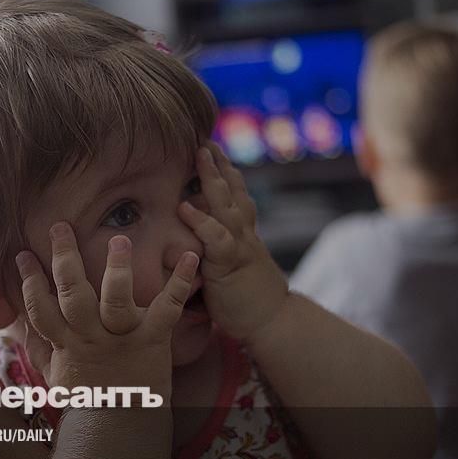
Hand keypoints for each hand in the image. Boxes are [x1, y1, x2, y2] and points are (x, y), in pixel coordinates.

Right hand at [15, 222, 197, 400]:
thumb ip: (39, 347)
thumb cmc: (89, 398)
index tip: (22, 254)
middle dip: (65, 259)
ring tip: (119, 240)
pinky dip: (180, 282)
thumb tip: (16, 325)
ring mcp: (123, 338)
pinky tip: (190, 257)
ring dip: (117, 269)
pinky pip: (167, 308)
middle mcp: (91, 337)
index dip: (29, 282)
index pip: (40, 309)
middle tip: (60, 227)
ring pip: (115, 300)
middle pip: (73, 295)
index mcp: (67, 343)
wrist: (123, 428)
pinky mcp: (153, 340)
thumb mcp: (56, 374)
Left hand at [178, 144, 288, 342]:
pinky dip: (201, 221)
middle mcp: (244, 232)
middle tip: (205, 137)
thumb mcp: (230, 268)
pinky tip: (184, 207)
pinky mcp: (231, 263)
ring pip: (226, 204)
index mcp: (244, 232)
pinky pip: (216, 238)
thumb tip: (186, 245)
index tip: (213, 149)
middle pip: (232, 189)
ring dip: (212, 178)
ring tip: (199, 154)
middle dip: (218, 162)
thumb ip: (213, 252)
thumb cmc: (247, 299)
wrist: (272, 321)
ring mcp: (239, 244)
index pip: (235, 194)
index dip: (225, 171)